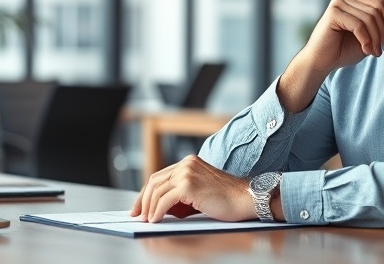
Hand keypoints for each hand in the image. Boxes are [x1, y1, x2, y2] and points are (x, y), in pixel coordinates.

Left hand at [130, 155, 253, 222]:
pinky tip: (155, 220)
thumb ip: (181, 195)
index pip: (160, 176)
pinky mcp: (188, 185)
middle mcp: (186, 164)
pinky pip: (164, 200)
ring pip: (157, 190)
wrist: (246, 199)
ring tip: (147, 221)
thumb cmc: (227, 200)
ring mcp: (187, 172)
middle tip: (136, 215)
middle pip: (154, 181)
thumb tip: (158, 209)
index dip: (147, 192)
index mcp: (189, 162)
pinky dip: (157, 212)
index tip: (140, 206)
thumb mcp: (199, 193)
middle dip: (143, 199)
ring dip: (149, 208)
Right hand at [304, 0, 383, 69]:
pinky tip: (366, 51)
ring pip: (369, 18)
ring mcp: (338, 3)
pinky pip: (359, 25)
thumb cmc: (343, 51)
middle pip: (378, 8)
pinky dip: (366, 40)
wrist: (320, 62)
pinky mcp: (333, 13)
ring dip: (376, 38)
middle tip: (383, 49)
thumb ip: (379, 26)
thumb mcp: (367, 36)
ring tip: (375, 53)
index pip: (381, 2)